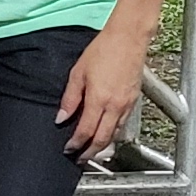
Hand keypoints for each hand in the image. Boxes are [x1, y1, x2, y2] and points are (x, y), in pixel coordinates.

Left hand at [55, 19, 150, 158]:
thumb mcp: (78, 72)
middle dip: (90, 152)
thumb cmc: (103, 50)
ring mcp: (126, 104)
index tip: (68, 148)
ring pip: (114, 133)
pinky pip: (122, 123)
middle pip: (102, 139)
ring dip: (103, 145)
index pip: (85, 131)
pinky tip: (106, 131)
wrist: (128, 38)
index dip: (76, 143)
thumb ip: (70, 98)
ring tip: (92, 149)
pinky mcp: (134, 100)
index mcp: (99, 100)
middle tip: (80, 158)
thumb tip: (61, 117)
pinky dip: (113, 132)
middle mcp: (115, 106)